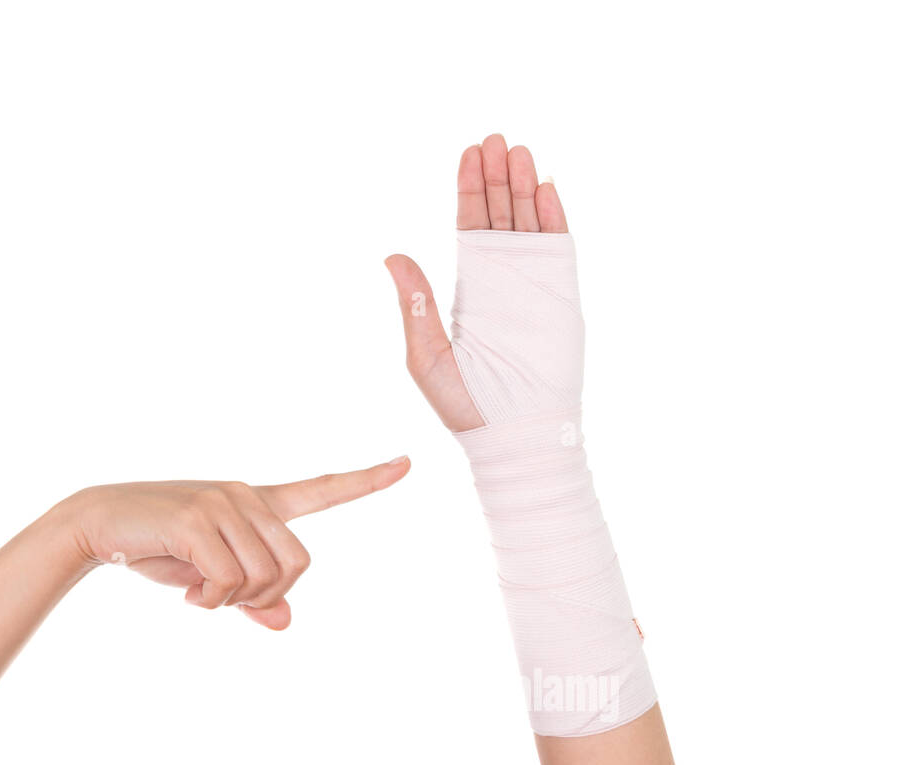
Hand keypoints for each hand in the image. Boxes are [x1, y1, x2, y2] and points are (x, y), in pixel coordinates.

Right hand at [62, 458, 410, 629]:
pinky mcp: (198, 520)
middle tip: (225, 601)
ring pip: (264, 577)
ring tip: (196, 591)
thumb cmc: (157, 548)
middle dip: (266, 596)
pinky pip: (229, 581)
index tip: (407, 464)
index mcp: (255, 502)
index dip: (366, 481)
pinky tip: (185, 591)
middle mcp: (246, 496)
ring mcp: (223, 503)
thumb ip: (250, 597)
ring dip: (230, 601)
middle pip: (296, 565)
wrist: (97, 524)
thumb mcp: (208, 576)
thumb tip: (283, 623)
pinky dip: (210, 601)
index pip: (320, 490)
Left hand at [384, 134, 569, 432]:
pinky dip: (554, 219)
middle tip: (494, 139)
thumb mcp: (426, 351)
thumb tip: (392, 256)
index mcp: (468, 288)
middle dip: (497, 176)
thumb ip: (415, 303)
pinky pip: (559, 250)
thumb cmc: (463, 403)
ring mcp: (533, 286)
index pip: (468, 225)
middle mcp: (501, 280)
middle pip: (499, 215)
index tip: (469, 153)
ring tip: (518, 151)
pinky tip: (545, 187)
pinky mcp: (560, 299)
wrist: (510, 434)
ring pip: (529, 224)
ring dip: (524, 187)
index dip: (469, 189)